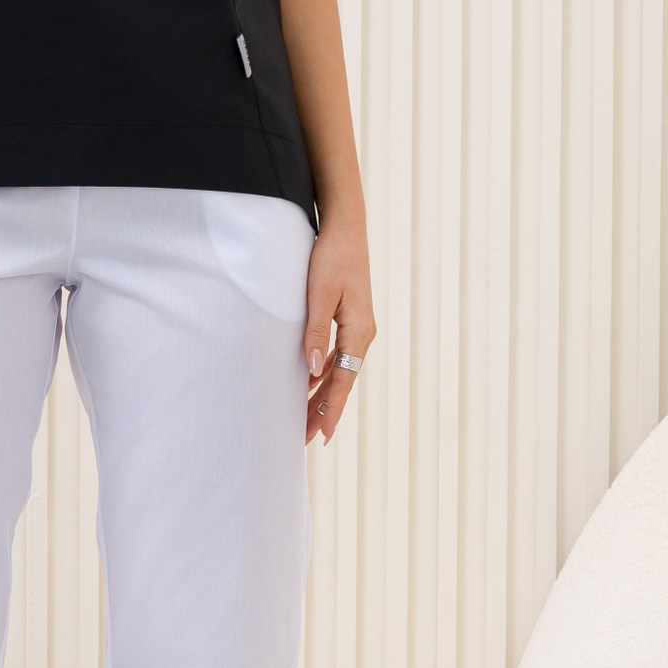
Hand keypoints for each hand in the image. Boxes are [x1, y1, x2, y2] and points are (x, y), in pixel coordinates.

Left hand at [303, 200, 373, 444]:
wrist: (346, 228)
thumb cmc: (332, 257)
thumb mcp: (319, 294)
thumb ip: (315, 332)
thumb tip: (310, 370)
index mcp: (359, 331)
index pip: (344, 379)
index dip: (333, 408)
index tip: (324, 435)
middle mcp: (362, 334)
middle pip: (343, 381)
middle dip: (324, 410)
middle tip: (305, 439)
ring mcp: (357, 328)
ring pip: (339, 371)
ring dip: (323, 395)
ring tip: (304, 420)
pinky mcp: (349, 321)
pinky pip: (336, 357)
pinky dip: (322, 374)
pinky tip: (307, 384)